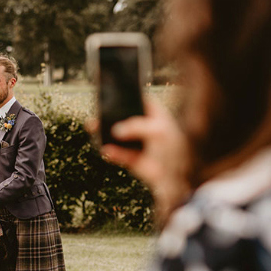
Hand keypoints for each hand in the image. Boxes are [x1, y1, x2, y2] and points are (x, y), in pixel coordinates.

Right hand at [87, 98, 191, 220]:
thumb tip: (116, 131)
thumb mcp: (158, 131)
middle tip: (96, 111)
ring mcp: (137, 142)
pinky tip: (106, 150)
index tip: (110, 91)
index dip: (126, 95)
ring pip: (116, 135)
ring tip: (92, 127)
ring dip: (103, 132)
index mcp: (154, 114)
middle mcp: (144, 126)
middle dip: (108, 115)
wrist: (177, 178)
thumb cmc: (174, 149)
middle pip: (123, 116)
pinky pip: (117, 153)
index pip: (138, 99)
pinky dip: (111, 152)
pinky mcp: (131, 158)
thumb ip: (137, 127)